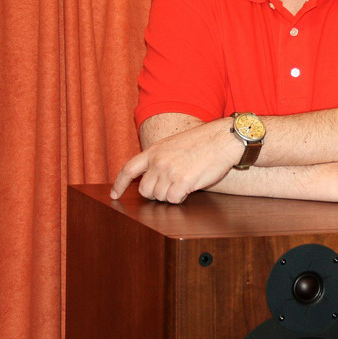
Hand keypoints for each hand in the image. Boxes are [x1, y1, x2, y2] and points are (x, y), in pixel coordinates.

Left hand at [110, 119, 240, 203]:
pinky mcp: (182, 182)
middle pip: (145, 191)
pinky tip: (191, 186)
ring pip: (160, 197)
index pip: (128, 169)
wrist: (223, 138)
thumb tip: (152, 179)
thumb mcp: (173, 144)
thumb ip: (159, 159)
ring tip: (186, 180)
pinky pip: (174, 200)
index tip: (114, 195)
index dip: (119, 184)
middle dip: (156, 193)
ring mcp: (169, 172)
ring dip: (172, 195)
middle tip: (172, 186)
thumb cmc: (203, 141)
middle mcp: (158, 161)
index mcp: (154, 150)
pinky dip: (182, 197)